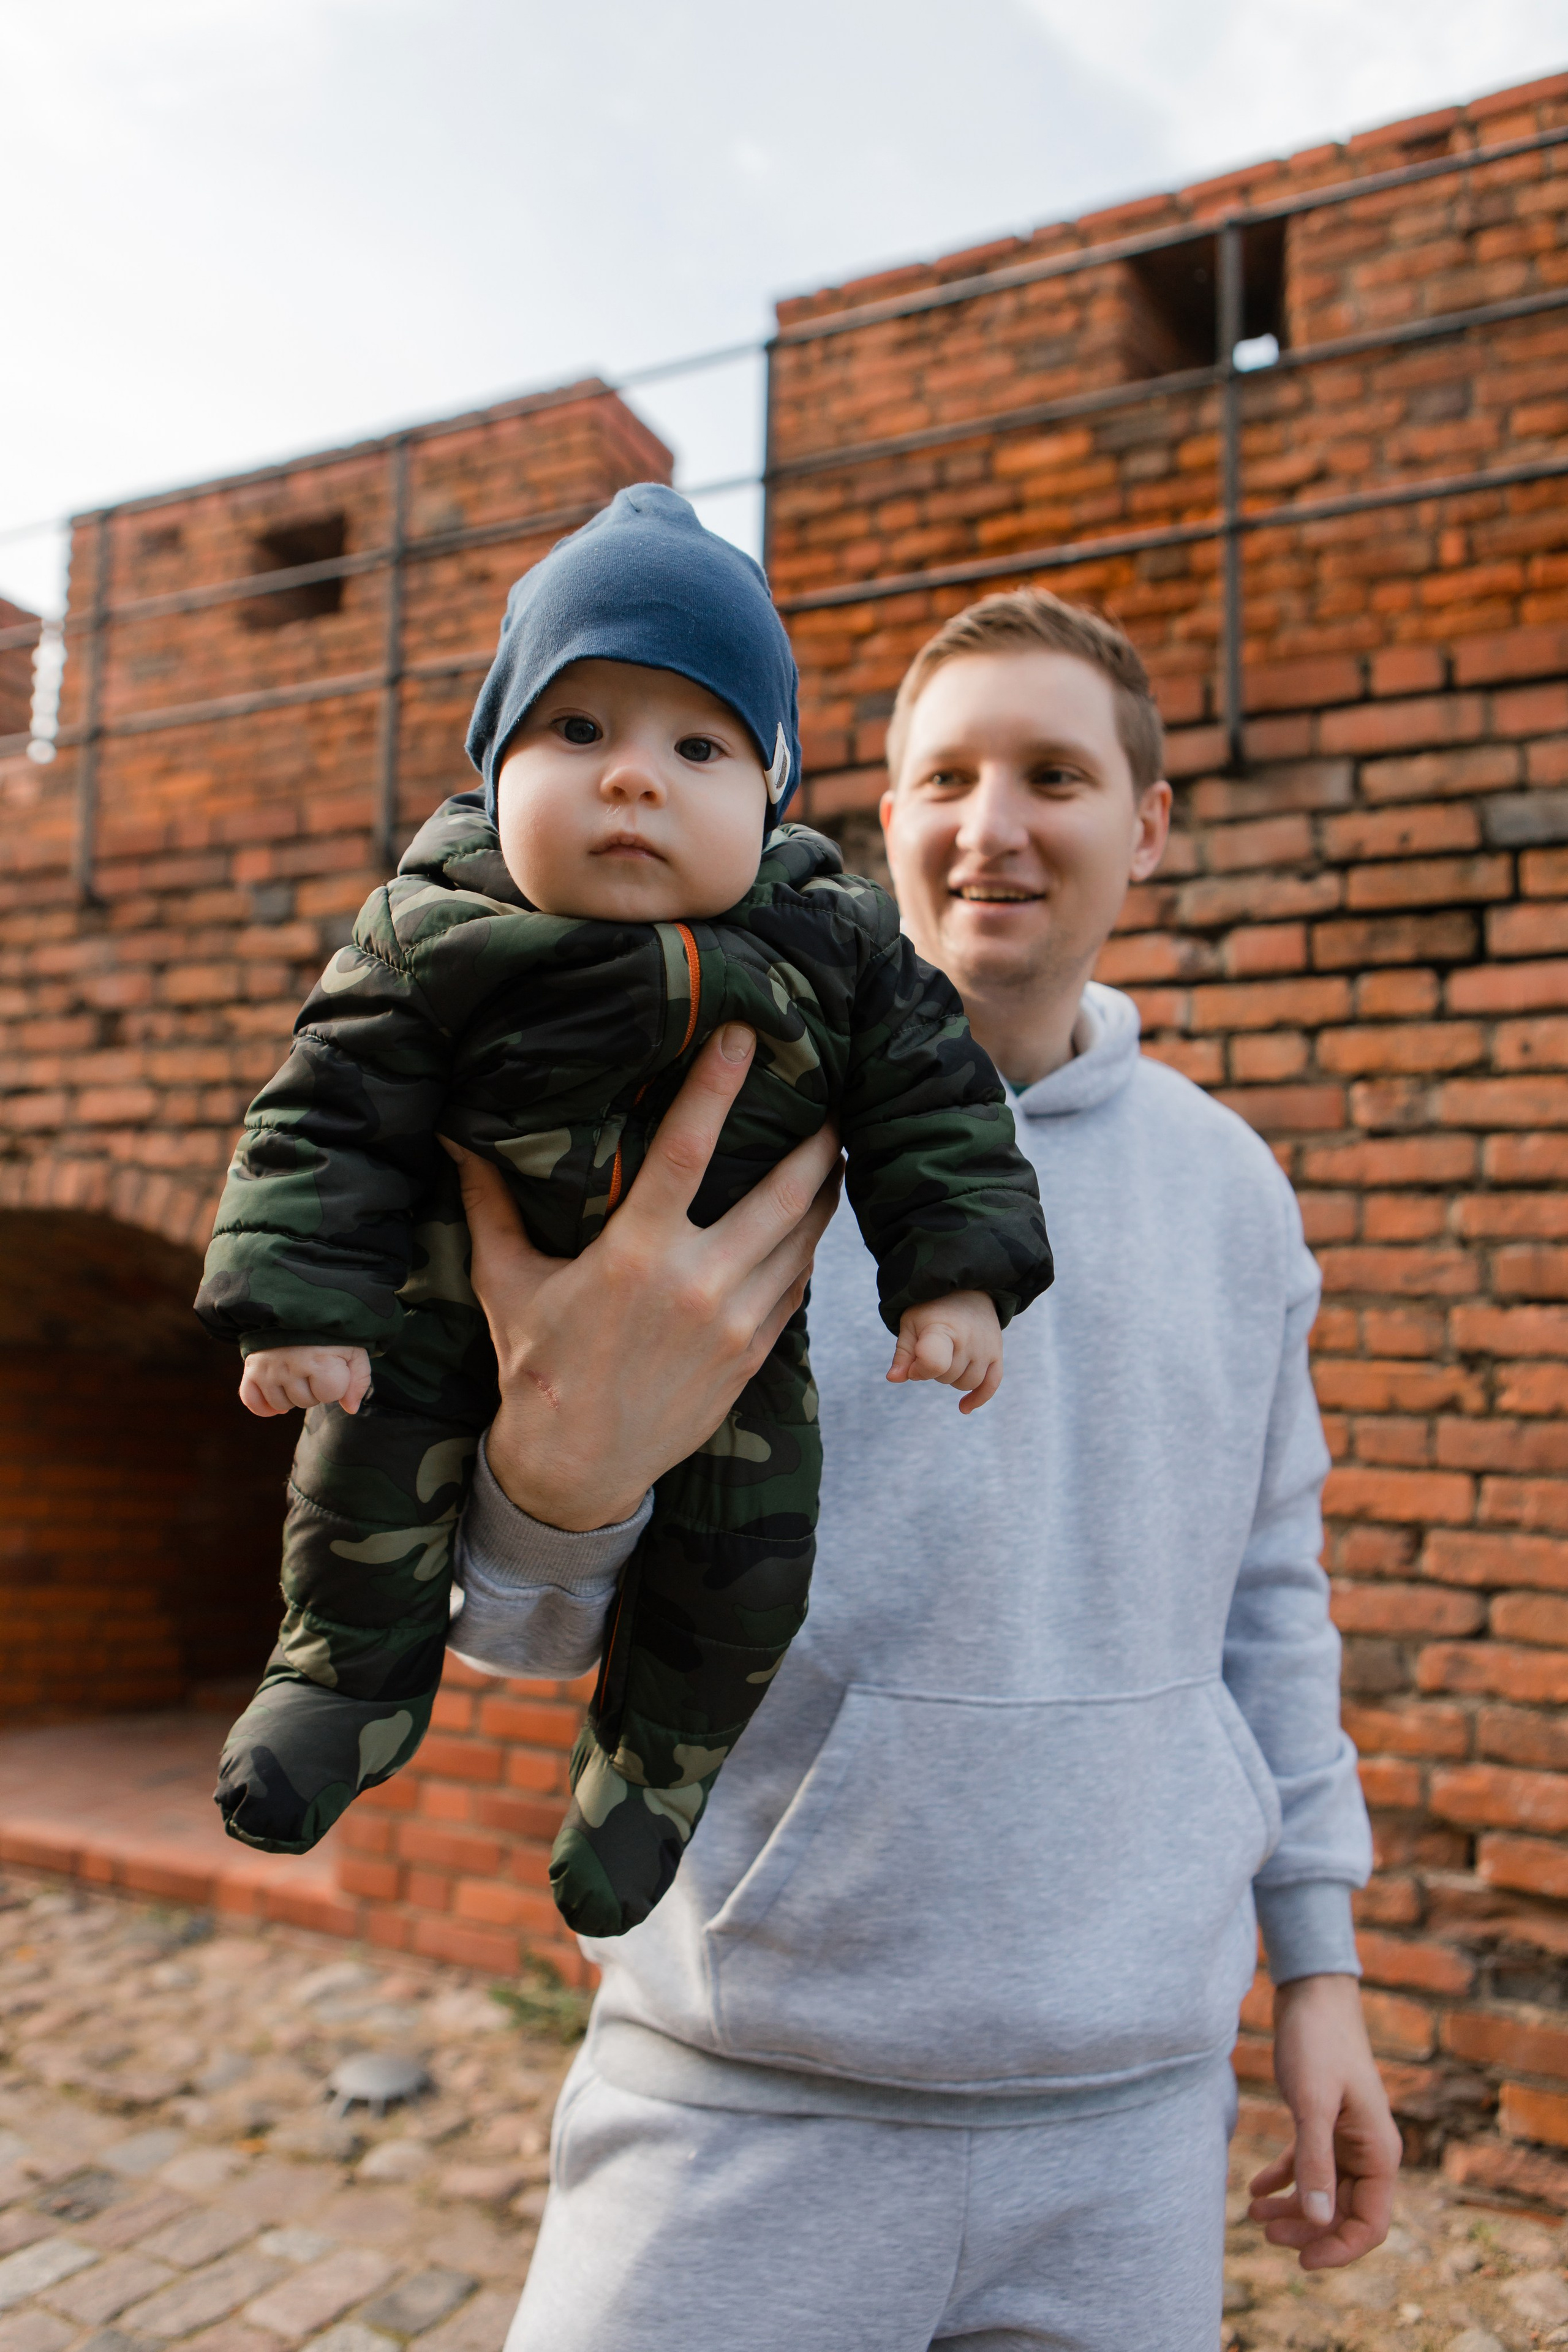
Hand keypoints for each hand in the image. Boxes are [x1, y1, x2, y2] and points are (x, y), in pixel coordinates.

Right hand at [240, 1343, 371, 1417]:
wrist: (295, 1307)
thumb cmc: (329, 1332)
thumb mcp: (353, 1349)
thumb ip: (359, 1379)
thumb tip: (351, 1409)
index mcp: (320, 1358)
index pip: (331, 1394)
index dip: (337, 1383)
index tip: (333, 1366)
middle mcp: (291, 1364)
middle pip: (306, 1402)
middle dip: (314, 1390)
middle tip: (313, 1368)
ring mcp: (268, 1368)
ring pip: (282, 1404)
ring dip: (292, 1395)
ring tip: (297, 1374)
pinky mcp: (251, 1369)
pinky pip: (252, 1401)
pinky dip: (264, 1406)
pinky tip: (277, 1398)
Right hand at [445, 1022, 842, 1530]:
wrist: (576, 1467)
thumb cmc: (535, 1367)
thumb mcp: (505, 1283)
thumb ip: (489, 1205)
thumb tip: (455, 1139)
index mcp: (635, 1255)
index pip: (687, 1149)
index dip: (718, 1087)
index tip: (747, 1038)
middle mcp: (696, 1284)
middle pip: (781, 1192)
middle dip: (816, 1140)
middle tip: (833, 1098)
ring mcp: (735, 1324)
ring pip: (804, 1239)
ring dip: (825, 1190)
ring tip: (837, 1151)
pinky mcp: (754, 1356)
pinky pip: (797, 1287)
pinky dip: (809, 1249)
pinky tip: (811, 1222)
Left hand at [887, 1290, 1001, 1413]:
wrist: (966, 1288)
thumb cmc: (931, 1308)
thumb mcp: (910, 1324)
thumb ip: (903, 1354)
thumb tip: (894, 1378)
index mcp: (943, 1329)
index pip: (934, 1364)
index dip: (919, 1370)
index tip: (913, 1361)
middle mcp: (968, 1340)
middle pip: (947, 1377)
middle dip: (934, 1370)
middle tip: (931, 1349)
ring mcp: (986, 1348)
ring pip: (966, 1384)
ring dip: (952, 1378)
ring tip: (946, 1356)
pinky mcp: (997, 1354)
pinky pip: (991, 1384)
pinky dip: (978, 1398)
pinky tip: (963, 1408)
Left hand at [1248, 1972, 1401, 2270]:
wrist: (1311, 1992)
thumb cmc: (1317, 2042)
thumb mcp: (1313, 2103)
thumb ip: (1314, 2161)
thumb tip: (1318, 2221)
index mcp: (1379, 2152)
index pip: (1371, 2224)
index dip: (1339, 2249)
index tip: (1301, 2260)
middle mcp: (1368, 2150)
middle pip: (1344, 2213)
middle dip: (1307, 2231)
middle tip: (1262, 2231)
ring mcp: (1346, 2137)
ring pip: (1323, 2192)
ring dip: (1293, 2209)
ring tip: (1252, 2215)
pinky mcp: (1323, 2121)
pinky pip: (1307, 2165)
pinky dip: (1283, 2179)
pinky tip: (1254, 2188)